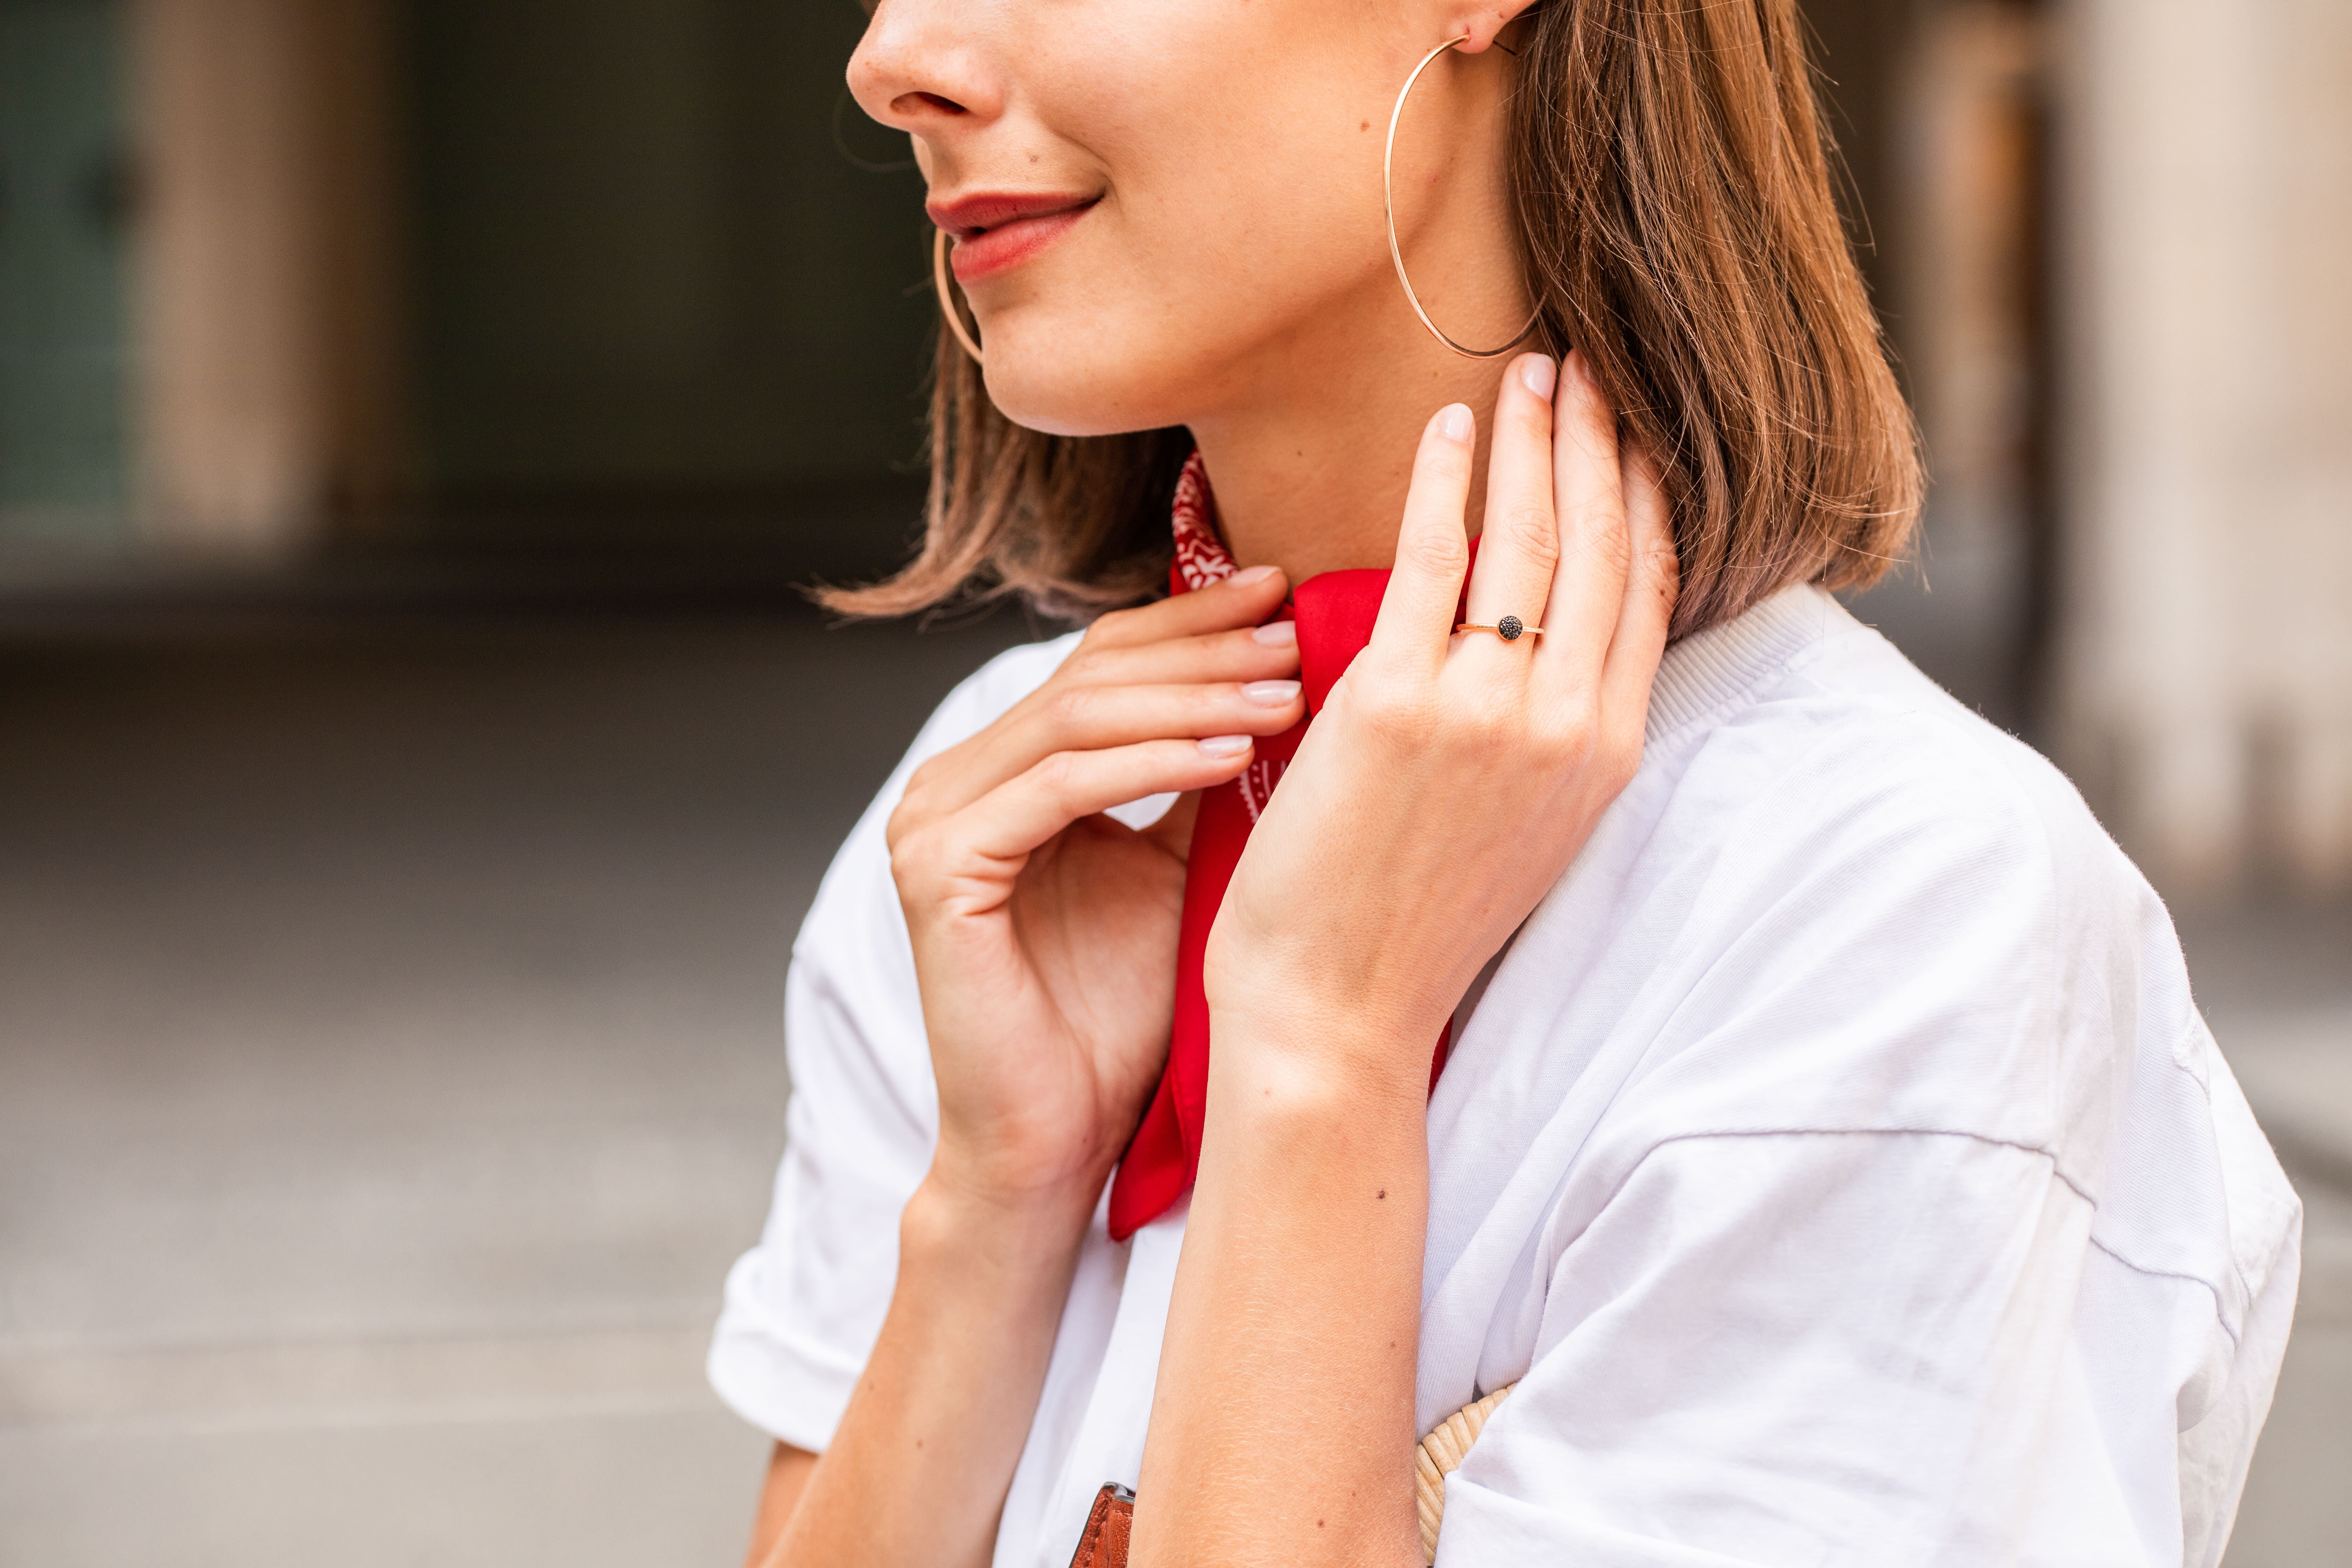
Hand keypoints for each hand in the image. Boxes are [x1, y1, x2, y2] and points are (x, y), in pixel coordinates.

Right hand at [886, 568, 1306, 1215]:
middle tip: (1298, 630)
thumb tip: (1286, 681)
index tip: (1285, 592)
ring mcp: (932, 821)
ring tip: (1287, 693)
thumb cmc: (1120, 1018)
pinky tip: (1231, 755)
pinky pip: (1059, 787)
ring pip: (1078, 718)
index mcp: (1000, 769)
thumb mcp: (1179, 870)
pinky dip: (1152, 764)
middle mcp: (951, 781)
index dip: (1191, 623)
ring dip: (1193, 698)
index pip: (1100, 661)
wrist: (1058, 1138)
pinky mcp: (938, 870)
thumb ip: (1202, 778)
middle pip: (1089, 673)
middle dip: (1203, 649)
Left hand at [1206, 351, 1676, 1080]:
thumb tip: (1549, 641)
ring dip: (1530, 441)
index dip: (1643, 499)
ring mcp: (1488, 710)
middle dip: (1598, 443)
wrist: (1341, 1008)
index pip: (1644, 591)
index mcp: (1606, 753)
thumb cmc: (1417, 922)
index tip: (1631, 433)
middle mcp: (1565, 724)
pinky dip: (1441, 479)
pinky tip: (1446, 425)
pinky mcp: (1399, 702)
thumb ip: (1552, 731)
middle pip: (1599, 546)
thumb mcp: (1527, 826)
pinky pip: (1431, 558)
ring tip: (1526, 373)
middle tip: (1586, 367)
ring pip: (1528, 539)